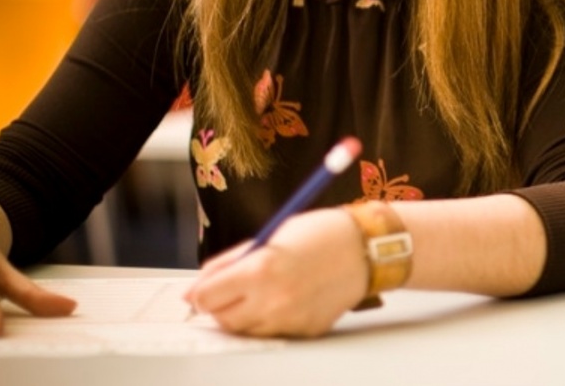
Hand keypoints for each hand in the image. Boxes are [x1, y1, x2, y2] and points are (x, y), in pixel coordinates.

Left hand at [184, 207, 367, 337]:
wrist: (367, 248)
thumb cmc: (321, 233)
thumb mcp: (270, 236)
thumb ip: (231, 262)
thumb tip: (197, 286)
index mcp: (261, 270)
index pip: (206, 298)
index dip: (201, 292)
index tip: (205, 287)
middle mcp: (274, 299)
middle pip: (222, 319)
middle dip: (220, 305)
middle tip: (233, 288)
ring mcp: (291, 319)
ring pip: (246, 330)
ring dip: (244, 314)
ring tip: (262, 290)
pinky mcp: (306, 330)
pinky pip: (273, 332)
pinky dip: (270, 319)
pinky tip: (285, 297)